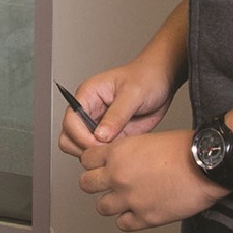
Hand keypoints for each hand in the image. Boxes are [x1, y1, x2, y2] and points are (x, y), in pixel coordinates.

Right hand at [57, 58, 176, 159]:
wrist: (164, 81)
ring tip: (117, 147)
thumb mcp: (134, 92)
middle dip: (84, 148)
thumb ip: (117, 114)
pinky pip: (100, 152)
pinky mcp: (110, 136)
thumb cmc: (147, 76)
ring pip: (81, 148)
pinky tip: (123, 149)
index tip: (98, 142)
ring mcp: (98, 125)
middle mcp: (89, 111)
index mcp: (88, 95)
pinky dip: (108, 155)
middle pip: (69, 138)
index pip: (70, 121)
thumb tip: (100, 136)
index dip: (81, 136)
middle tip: (107, 148)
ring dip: (95, 154)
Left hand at [78, 130, 227, 230]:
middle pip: (86, 184)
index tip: (99, 165)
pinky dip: (129, 218)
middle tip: (109, 182)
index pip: (87, 159)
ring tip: (127, 198)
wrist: (208, 164)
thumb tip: (121, 161)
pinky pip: (123, 224)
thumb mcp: (151, 139)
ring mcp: (130, 199)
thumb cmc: (187, 148)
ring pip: (102, 207)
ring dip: (113, 202)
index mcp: (120, 152)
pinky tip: (140, 209)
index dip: (94, 162)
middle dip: (96, 183)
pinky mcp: (144, 218)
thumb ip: (131, 152)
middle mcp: (119, 176)